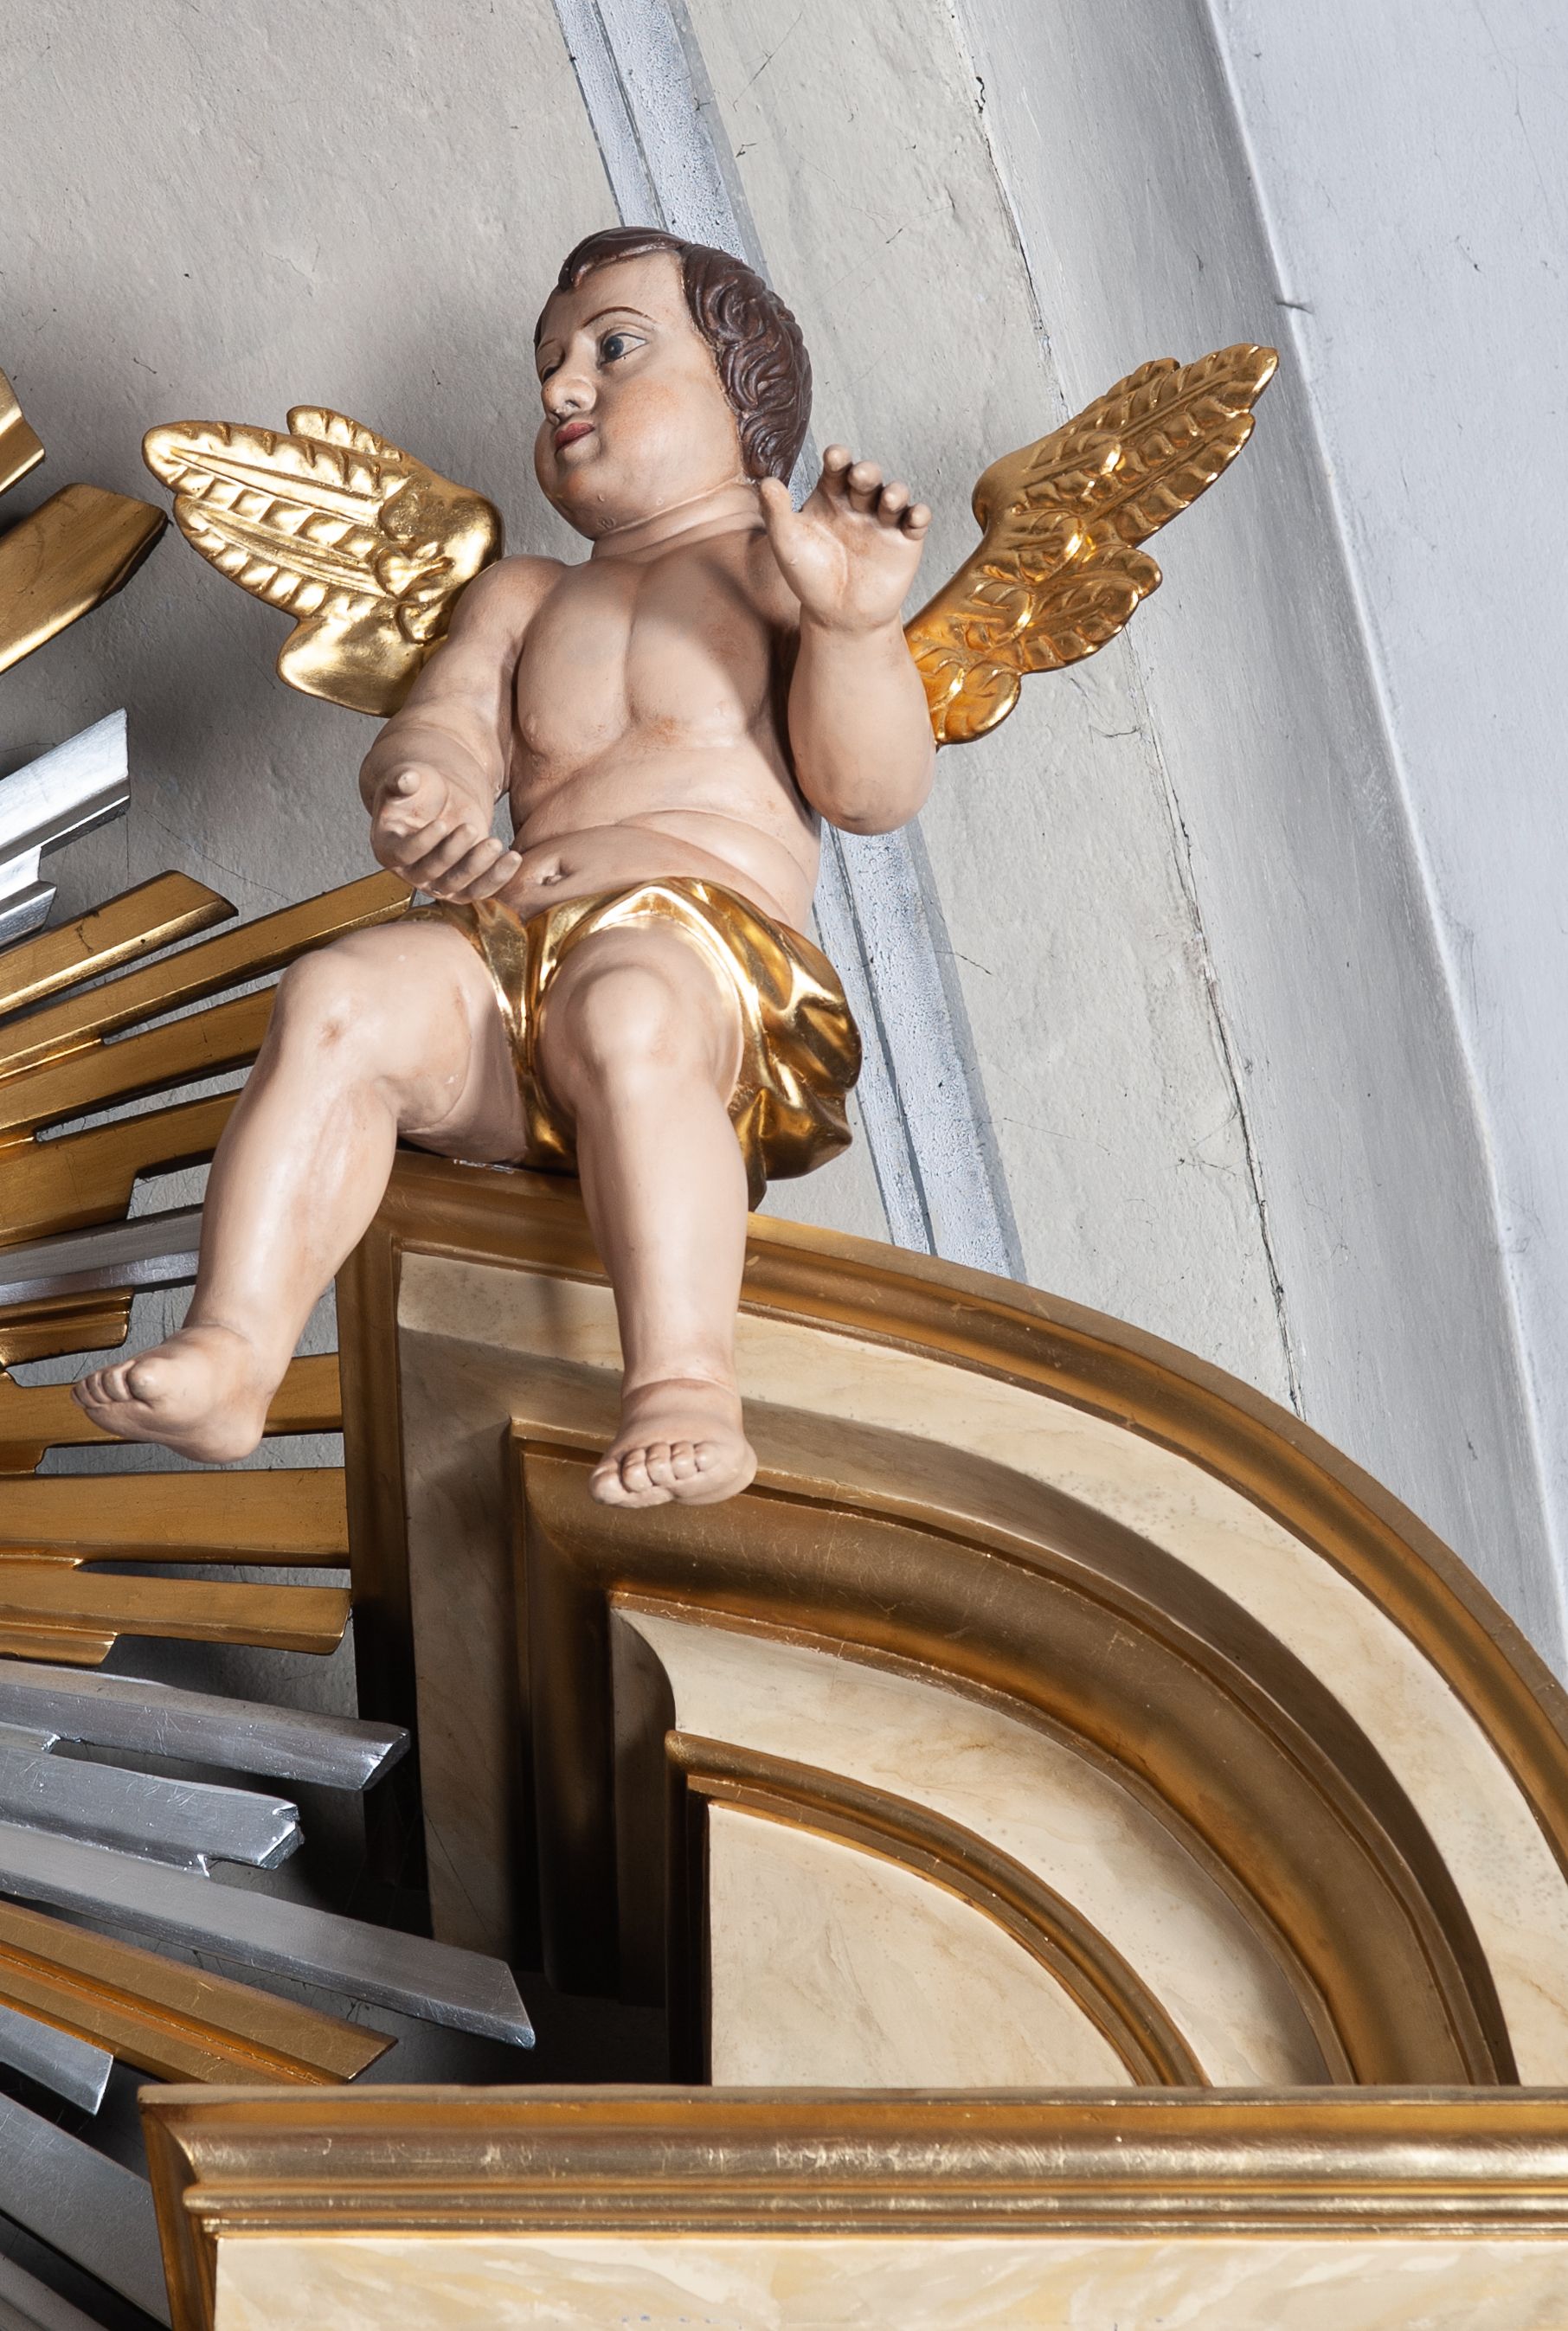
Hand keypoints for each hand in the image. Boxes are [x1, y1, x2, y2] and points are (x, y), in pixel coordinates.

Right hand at [369, 765, 520, 900]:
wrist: (440, 798)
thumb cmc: (419, 788)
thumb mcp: (408, 779)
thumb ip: (402, 780)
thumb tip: (405, 778)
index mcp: (387, 847)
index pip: (403, 853)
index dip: (422, 842)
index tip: (442, 824)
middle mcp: (410, 871)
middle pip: (431, 872)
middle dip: (453, 852)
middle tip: (470, 828)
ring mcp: (436, 883)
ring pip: (458, 886)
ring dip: (479, 868)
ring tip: (495, 843)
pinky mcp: (463, 885)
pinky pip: (480, 890)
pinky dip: (497, 877)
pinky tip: (512, 859)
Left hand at [759, 446, 930, 633]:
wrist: (838, 618)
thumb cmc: (810, 578)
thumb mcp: (788, 544)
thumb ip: (776, 513)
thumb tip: (766, 483)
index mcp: (830, 496)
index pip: (836, 468)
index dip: (838, 457)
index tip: (835, 456)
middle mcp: (858, 503)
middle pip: (867, 476)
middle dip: (867, 472)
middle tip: (860, 476)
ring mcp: (883, 520)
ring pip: (895, 494)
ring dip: (896, 491)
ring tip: (890, 498)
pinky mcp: (905, 541)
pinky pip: (916, 521)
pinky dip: (919, 515)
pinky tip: (914, 516)